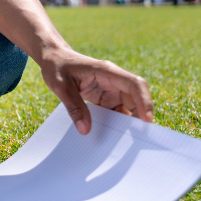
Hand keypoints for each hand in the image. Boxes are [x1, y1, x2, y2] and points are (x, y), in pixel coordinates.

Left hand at [38, 48, 153, 134]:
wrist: (53, 58)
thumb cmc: (57, 67)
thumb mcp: (60, 87)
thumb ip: (74, 107)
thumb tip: (85, 130)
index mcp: (106, 71)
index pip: (134, 84)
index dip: (144, 101)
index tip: (147, 119)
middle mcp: (114, 80)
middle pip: (136, 98)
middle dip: (140, 116)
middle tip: (139, 139)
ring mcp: (111, 89)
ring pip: (128, 107)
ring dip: (128, 122)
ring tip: (125, 141)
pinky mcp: (106, 97)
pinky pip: (117, 111)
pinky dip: (117, 123)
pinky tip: (113, 136)